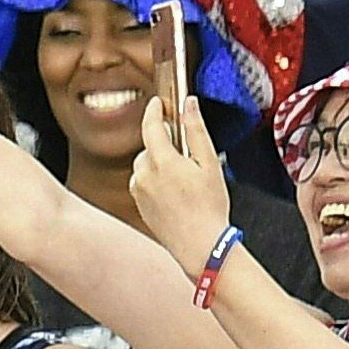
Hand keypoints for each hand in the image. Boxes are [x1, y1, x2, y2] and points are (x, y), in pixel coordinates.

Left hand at [130, 85, 235, 271]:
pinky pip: (143, 183)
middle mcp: (143, 175)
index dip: (154, 111)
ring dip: (160, 165)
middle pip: (150, 148)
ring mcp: (138, 191)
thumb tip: (189, 104)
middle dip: (165, 146)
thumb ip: (197, 130)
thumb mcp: (210, 164)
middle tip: (189, 157)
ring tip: (185, 181)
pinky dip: (156, 181)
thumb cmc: (209, 207)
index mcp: (161, 161)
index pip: (151, 126)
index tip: (157, 103)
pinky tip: (176, 195)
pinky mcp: (138, 204)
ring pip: (145, 166)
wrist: (199, 245)